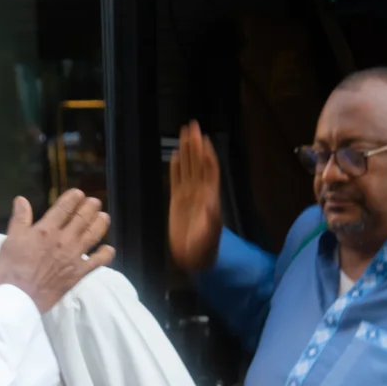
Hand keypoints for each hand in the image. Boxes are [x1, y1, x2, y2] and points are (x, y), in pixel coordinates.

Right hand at [0, 190, 114, 311]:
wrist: (20, 297)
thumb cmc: (12, 268)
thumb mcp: (10, 240)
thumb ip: (20, 219)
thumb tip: (21, 199)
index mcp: (46, 229)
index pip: (64, 207)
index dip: (73, 198)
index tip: (78, 193)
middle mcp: (64, 239)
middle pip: (82, 218)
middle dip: (90, 207)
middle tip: (94, 202)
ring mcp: (74, 256)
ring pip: (93, 235)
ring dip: (100, 223)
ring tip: (104, 217)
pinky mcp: (79, 273)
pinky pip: (98, 261)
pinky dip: (106, 254)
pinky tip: (109, 249)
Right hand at [166, 122, 224, 275]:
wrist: (193, 260)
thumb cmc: (203, 250)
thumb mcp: (208, 237)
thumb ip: (210, 221)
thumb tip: (212, 203)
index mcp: (210, 197)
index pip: (209, 170)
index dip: (207, 154)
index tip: (204, 138)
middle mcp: (200, 192)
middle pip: (198, 163)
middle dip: (196, 145)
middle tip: (192, 125)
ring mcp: (189, 196)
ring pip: (188, 168)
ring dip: (186, 151)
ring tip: (184, 133)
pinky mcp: (177, 202)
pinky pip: (176, 180)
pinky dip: (175, 167)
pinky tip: (175, 155)